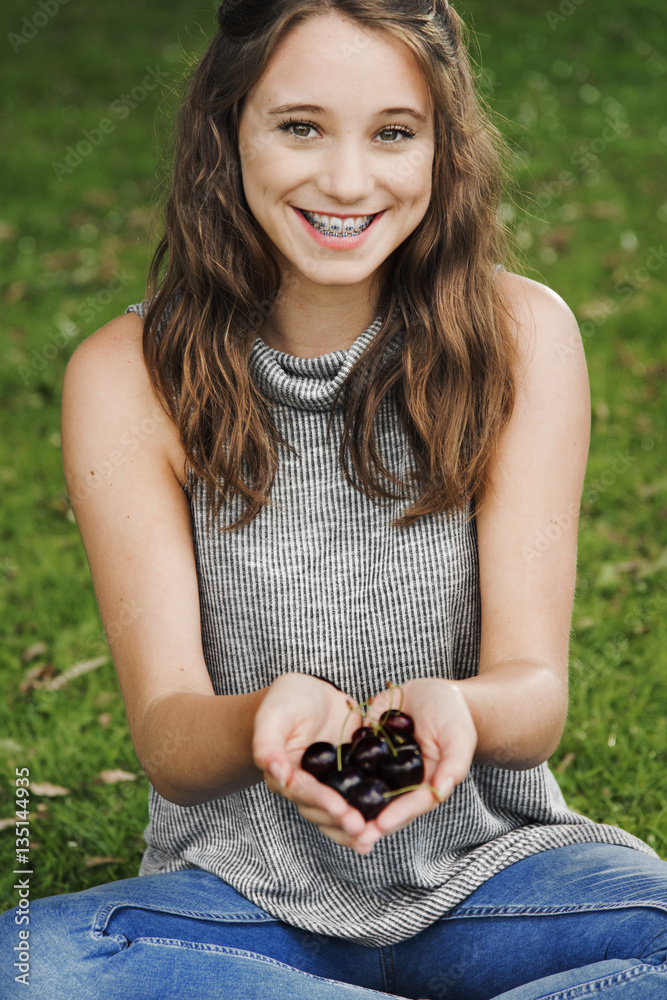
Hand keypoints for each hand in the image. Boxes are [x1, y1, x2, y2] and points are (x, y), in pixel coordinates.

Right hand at [252, 673, 370, 849]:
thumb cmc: (285, 701)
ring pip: (338, 814)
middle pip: (320, 810)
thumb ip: (267, 745)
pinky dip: (369, 813)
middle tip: (361, 827)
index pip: (302, 791)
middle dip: (340, 820)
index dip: (321, 801)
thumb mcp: (272, 716)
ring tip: (371, 836)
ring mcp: (329, 784)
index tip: (340, 809)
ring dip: (353, 828)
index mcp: (284, 774)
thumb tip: (278, 774)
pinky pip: (358, 798)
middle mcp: (306, 786)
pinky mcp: (350, 776)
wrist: (311, 691)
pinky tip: (384, 825)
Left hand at [348, 678, 477, 851]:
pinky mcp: (365, 746)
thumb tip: (441, 791)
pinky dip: (337, 774)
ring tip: (332, 815)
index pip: (409, 805)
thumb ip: (453, 765)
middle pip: (383, 806)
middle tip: (353, 835)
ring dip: (349, 805)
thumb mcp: (459, 738)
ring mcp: (381, 765)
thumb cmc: (453, 718)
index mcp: (423, 785)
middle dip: (367, 822)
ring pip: (363, 789)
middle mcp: (399, 781)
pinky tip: (319, 782)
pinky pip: (351, 761)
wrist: (434, 691)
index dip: (395, 816)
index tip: (379, 826)